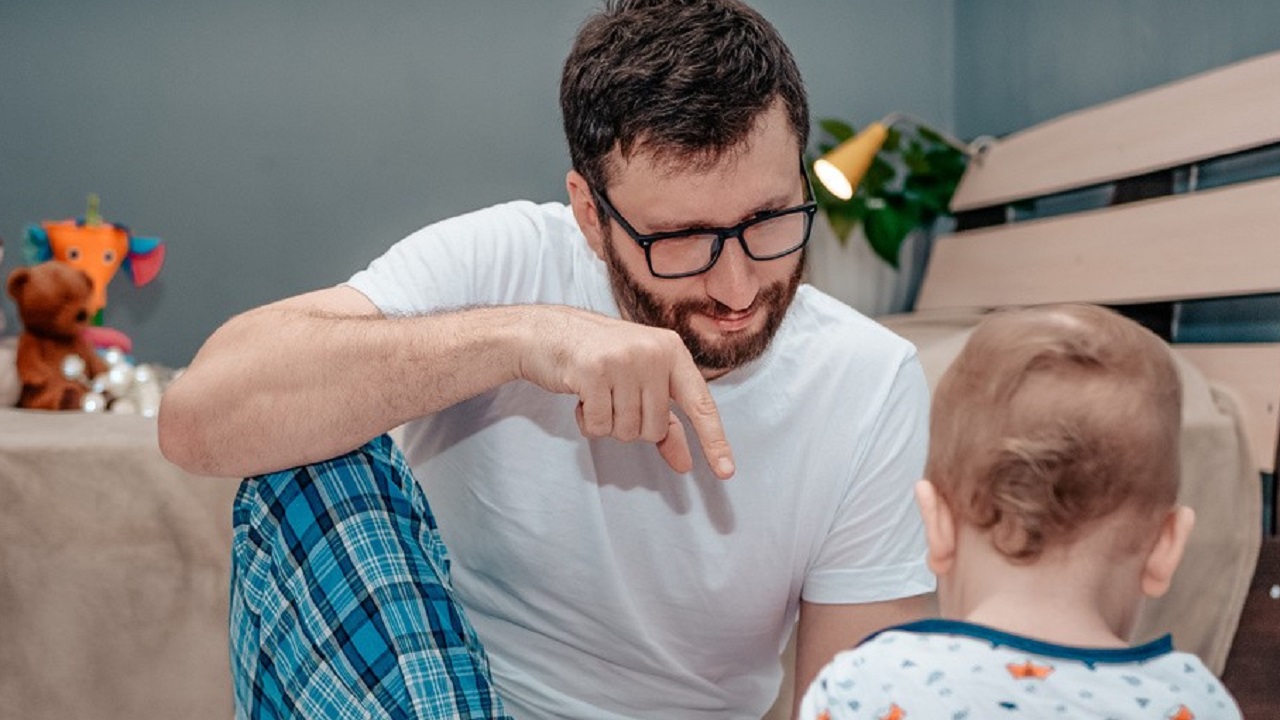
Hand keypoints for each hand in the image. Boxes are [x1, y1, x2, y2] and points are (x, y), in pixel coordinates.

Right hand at [518, 306, 734, 478]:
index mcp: (672, 350)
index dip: (714, 440)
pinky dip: (588, 423)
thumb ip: (666, 421)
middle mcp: (653, 352)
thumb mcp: (640, 380)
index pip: (701, 404)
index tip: (725, 471)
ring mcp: (623, 361)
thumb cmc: (599, 358)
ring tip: (597, 394)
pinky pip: (599, 427)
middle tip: (614, 399)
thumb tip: (686, 462)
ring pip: (628, 431)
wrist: (547, 333)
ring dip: (609, 424)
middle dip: (632, 426)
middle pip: (656, 428)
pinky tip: (581, 398)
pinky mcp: (593, 372)